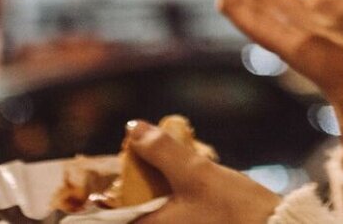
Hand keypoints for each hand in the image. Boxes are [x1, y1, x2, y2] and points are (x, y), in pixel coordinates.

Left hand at [126, 119, 280, 223]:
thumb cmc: (235, 211)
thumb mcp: (196, 173)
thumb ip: (162, 151)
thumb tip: (134, 128)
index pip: (113, 218)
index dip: (107, 200)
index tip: (111, 179)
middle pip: (135, 215)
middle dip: (135, 191)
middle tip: (143, 165)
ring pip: (156, 215)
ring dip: (156, 195)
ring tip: (167, 171)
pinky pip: (175, 217)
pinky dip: (174, 203)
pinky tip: (190, 186)